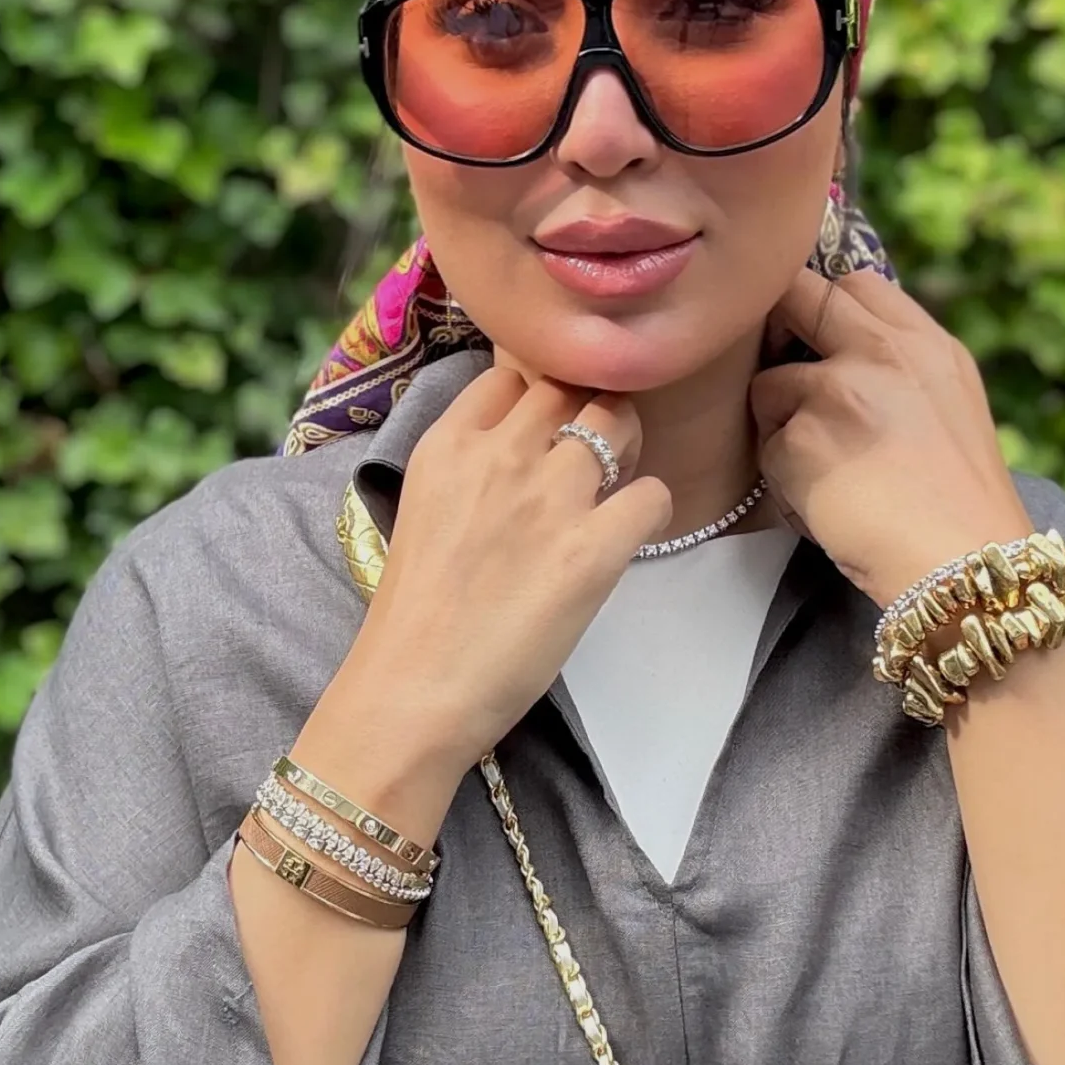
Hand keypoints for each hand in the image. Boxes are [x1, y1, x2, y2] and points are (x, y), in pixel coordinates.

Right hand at [328, 367, 669, 783]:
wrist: (413, 690)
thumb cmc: (413, 619)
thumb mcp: (423, 512)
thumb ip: (466, 472)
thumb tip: (516, 458)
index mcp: (447, 445)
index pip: (510, 374)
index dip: (537, 394)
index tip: (545, 425)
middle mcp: (500, 455)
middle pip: (569, 386)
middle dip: (587, 408)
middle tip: (592, 452)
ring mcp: (549, 498)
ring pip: (617, 421)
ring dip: (626, 445)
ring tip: (615, 484)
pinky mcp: (593, 549)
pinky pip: (652, 494)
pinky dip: (650, 508)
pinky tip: (629, 535)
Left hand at [749, 268, 1032, 607]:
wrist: (962, 563)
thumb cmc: (959, 503)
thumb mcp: (954, 405)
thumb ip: (905, 366)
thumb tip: (845, 345)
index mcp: (927, 344)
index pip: (857, 284)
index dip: (826, 304)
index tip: (813, 331)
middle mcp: (881, 352)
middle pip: (798, 299)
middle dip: (780, 329)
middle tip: (791, 381)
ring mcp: (836, 390)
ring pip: (770, 386)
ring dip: (782, 425)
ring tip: (826, 472)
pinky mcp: (799, 438)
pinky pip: (767, 449)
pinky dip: (785, 480)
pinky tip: (825, 505)